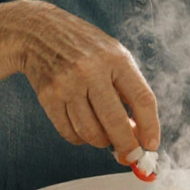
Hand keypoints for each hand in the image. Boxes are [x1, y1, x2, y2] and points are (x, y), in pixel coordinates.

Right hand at [9, 0, 159, 154]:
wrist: (38, 32)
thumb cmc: (85, 47)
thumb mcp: (114, 56)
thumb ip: (128, 89)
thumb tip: (138, 132)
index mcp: (116, 59)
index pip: (142, 99)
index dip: (150, 127)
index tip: (152, 145)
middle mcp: (92, 71)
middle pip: (115, 122)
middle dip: (127, 147)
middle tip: (130, 157)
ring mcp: (68, 85)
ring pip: (91, 133)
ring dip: (102, 142)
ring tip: (105, 135)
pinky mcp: (49, 97)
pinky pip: (70, 133)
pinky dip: (80, 139)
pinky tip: (84, 128)